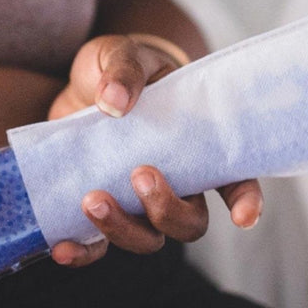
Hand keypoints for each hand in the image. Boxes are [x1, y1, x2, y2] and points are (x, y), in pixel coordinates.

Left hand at [48, 34, 262, 267]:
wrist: (85, 87)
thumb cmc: (120, 71)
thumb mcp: (122, 54)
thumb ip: (124, 69)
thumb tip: (113, 101)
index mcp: (197, 149)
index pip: (235, 182)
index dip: (245, 204)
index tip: (243, 218)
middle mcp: (175, 185)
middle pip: (189, 223)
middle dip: (167, 210)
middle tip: (140, 174)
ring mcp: (138, 204)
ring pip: (148, 240)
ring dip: (123, 229)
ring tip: (92, 200)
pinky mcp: (103, 211)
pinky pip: (99, 247)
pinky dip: (83, 252)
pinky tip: (62, 247)